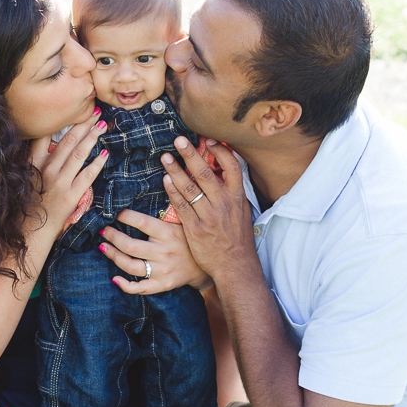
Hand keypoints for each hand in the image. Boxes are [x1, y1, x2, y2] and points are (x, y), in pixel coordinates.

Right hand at [28, 108, 107, 230]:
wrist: (30, 231)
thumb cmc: (27, 205)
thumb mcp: (24, 178)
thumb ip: (34, 161)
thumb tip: (47, 144)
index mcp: (32, 163)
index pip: (44, 134)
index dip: (59, 120)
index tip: (72, 109)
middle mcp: (45, 169)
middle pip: (67, 140)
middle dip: (83, 124)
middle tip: (95, 112)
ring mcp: (59, 182)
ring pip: (78, 154)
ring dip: (92, 137)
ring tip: (102, 126)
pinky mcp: (70, 195)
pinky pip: (87, 176)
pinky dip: (97, 163)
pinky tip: (105, 154)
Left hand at [100, 209, 212, 293]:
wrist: (206, 266)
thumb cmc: (189, 240)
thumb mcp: (184, 222)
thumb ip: (169, 210)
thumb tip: (156, 188)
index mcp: (168, 233)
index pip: (142, 223)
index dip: (125, 216)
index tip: (115, 212)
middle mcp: (164, 252)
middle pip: (130, 246)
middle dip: (112, 237)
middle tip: (103, 231)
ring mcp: (162, 270)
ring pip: (130, 266)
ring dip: (113, 256)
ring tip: (103, 247)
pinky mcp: (162, 284)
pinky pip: (140, 288)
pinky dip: (125, 285)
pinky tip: (115, 278)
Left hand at [160, 137, 255, 280]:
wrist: (235, 265)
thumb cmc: (237, 237)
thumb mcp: (241, 211)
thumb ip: (231, 191)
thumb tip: (221, 170)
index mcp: (237, 197)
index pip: (232, 167)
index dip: (220, 151)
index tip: (208, 140)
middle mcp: (224, 204)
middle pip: (206, 173)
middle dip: (191, 154)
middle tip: (179, 140)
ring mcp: (209, 216)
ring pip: (190, 188)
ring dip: (176, 170)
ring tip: (165, 157)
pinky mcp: (195, 229)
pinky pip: (181, 206)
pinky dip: (173, 192)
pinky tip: (165, 180)